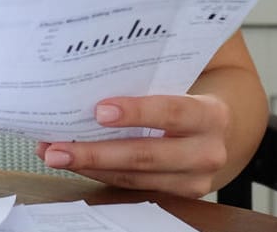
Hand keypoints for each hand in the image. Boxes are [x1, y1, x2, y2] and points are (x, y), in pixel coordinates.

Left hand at [36, 94, 230, 197]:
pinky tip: (76, 162)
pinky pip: (132, 186)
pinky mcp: (180, 196)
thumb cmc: (188, 99)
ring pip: (134, 177)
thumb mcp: (180, 85)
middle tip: (57, 148)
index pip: (172, 111)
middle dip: (96, 152)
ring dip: (89, 166)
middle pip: (146, 155)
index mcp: (211, 115)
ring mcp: (195, 180)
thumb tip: (88, 80)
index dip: (137, 112)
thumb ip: (148, 83)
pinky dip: (100, 174)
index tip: (99, 111)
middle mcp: (208, 152)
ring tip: (54, 155)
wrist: (221, 130)